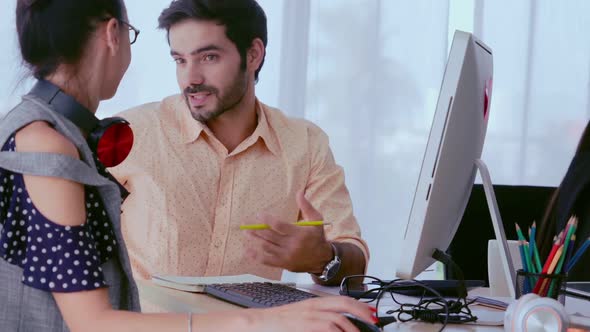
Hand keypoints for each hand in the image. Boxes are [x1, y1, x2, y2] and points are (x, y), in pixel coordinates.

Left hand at [245, 190, 332, 272]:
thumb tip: (299, 192)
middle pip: (270, 236)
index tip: (259, 215)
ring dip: (255, 240)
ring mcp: (287, 256)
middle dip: (257, 229)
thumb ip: (306, 206)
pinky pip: (266, 261)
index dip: (267, 220)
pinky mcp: (284, 264)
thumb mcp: (317, 220)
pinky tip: (247, 250)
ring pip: (266, 247)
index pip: (279, 226)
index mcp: (299, 234)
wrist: (322, 259)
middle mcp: (292, 246)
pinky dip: (255, 256)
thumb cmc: (318, 237)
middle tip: (247, 224)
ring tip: (246, 233)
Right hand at [246, 296, 376, 331]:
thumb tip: (335, 327)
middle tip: (375, 320)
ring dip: (353, 328)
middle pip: (344, 303)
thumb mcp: (300, 318)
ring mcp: (308, 315)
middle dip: (362, 311)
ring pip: (338, 317)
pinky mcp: (304, 325)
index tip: (371, 312)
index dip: (359, 304)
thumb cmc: (276, 323)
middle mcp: (312, 306)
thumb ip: (316, 321)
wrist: (256, 323)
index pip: (341, 299)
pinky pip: (328, 327)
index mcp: (313, 303)